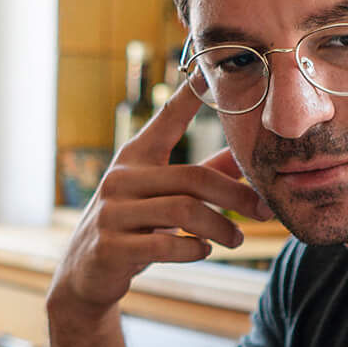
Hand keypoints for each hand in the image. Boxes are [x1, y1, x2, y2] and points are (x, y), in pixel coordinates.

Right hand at [49, 75, 268, 319]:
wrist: (84, 275)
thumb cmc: (133, 228)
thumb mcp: (162, 196)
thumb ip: (201, 175)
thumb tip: (244, 158)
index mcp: (135, 158)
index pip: (165, 119)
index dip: (187, 96)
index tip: (208, 71)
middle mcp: (121, 178)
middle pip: (193, 178)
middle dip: (236, 195)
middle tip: (263, 211)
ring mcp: (112, 212)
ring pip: (184, 212)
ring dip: (220, 228)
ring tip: (237, 239)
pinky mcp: (111, 247)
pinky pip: (165, 246)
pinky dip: (193, 249)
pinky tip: (203, 250)